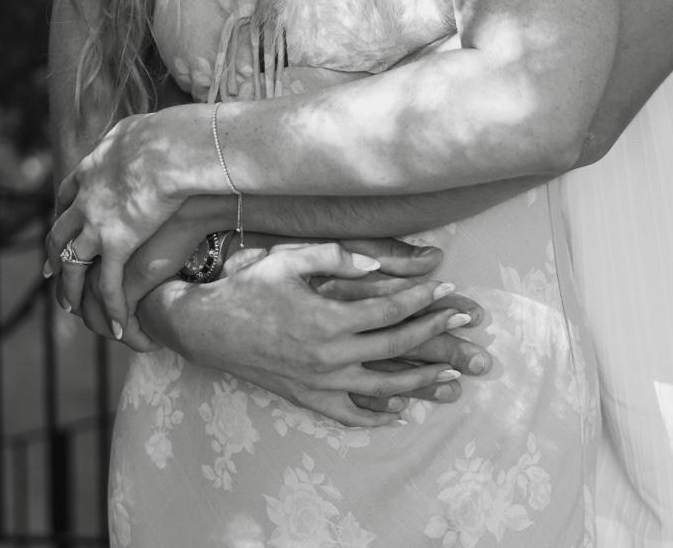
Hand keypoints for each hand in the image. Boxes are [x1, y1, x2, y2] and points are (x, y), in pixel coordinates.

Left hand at [46, 110, 195, 330]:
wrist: (171, 147)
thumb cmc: (168, 132)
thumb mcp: (140, 127)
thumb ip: (133, 135)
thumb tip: (141, 130)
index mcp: (92, 168)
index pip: (68, 195)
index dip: (64, 213)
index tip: (63, 226)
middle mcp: (85, 198)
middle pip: (60, 232)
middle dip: (54, 255)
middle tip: (51, 274)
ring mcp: (97, 223)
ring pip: (73, 265)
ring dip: (70, 289)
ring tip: (71, 308)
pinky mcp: (116, 244)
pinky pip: (108, 285)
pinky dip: (112, 307)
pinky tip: (120, 326)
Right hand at [137, 241, 490, 426]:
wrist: (205, 327)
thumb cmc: (249, 286)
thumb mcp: (290, 259)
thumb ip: (336, 258)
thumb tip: (378, 263)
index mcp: (328, 318)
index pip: (390, 310)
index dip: (422, 298)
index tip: (449, 287)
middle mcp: (329, 355)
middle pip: (396, 347)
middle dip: (437, 334)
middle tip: (467, 323)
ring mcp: (318, 382)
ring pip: (383, 386)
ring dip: (423, 380)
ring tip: (455, 377)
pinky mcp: (306, 397)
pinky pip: (349, 413)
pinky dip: (379, 415)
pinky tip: (402, 411)